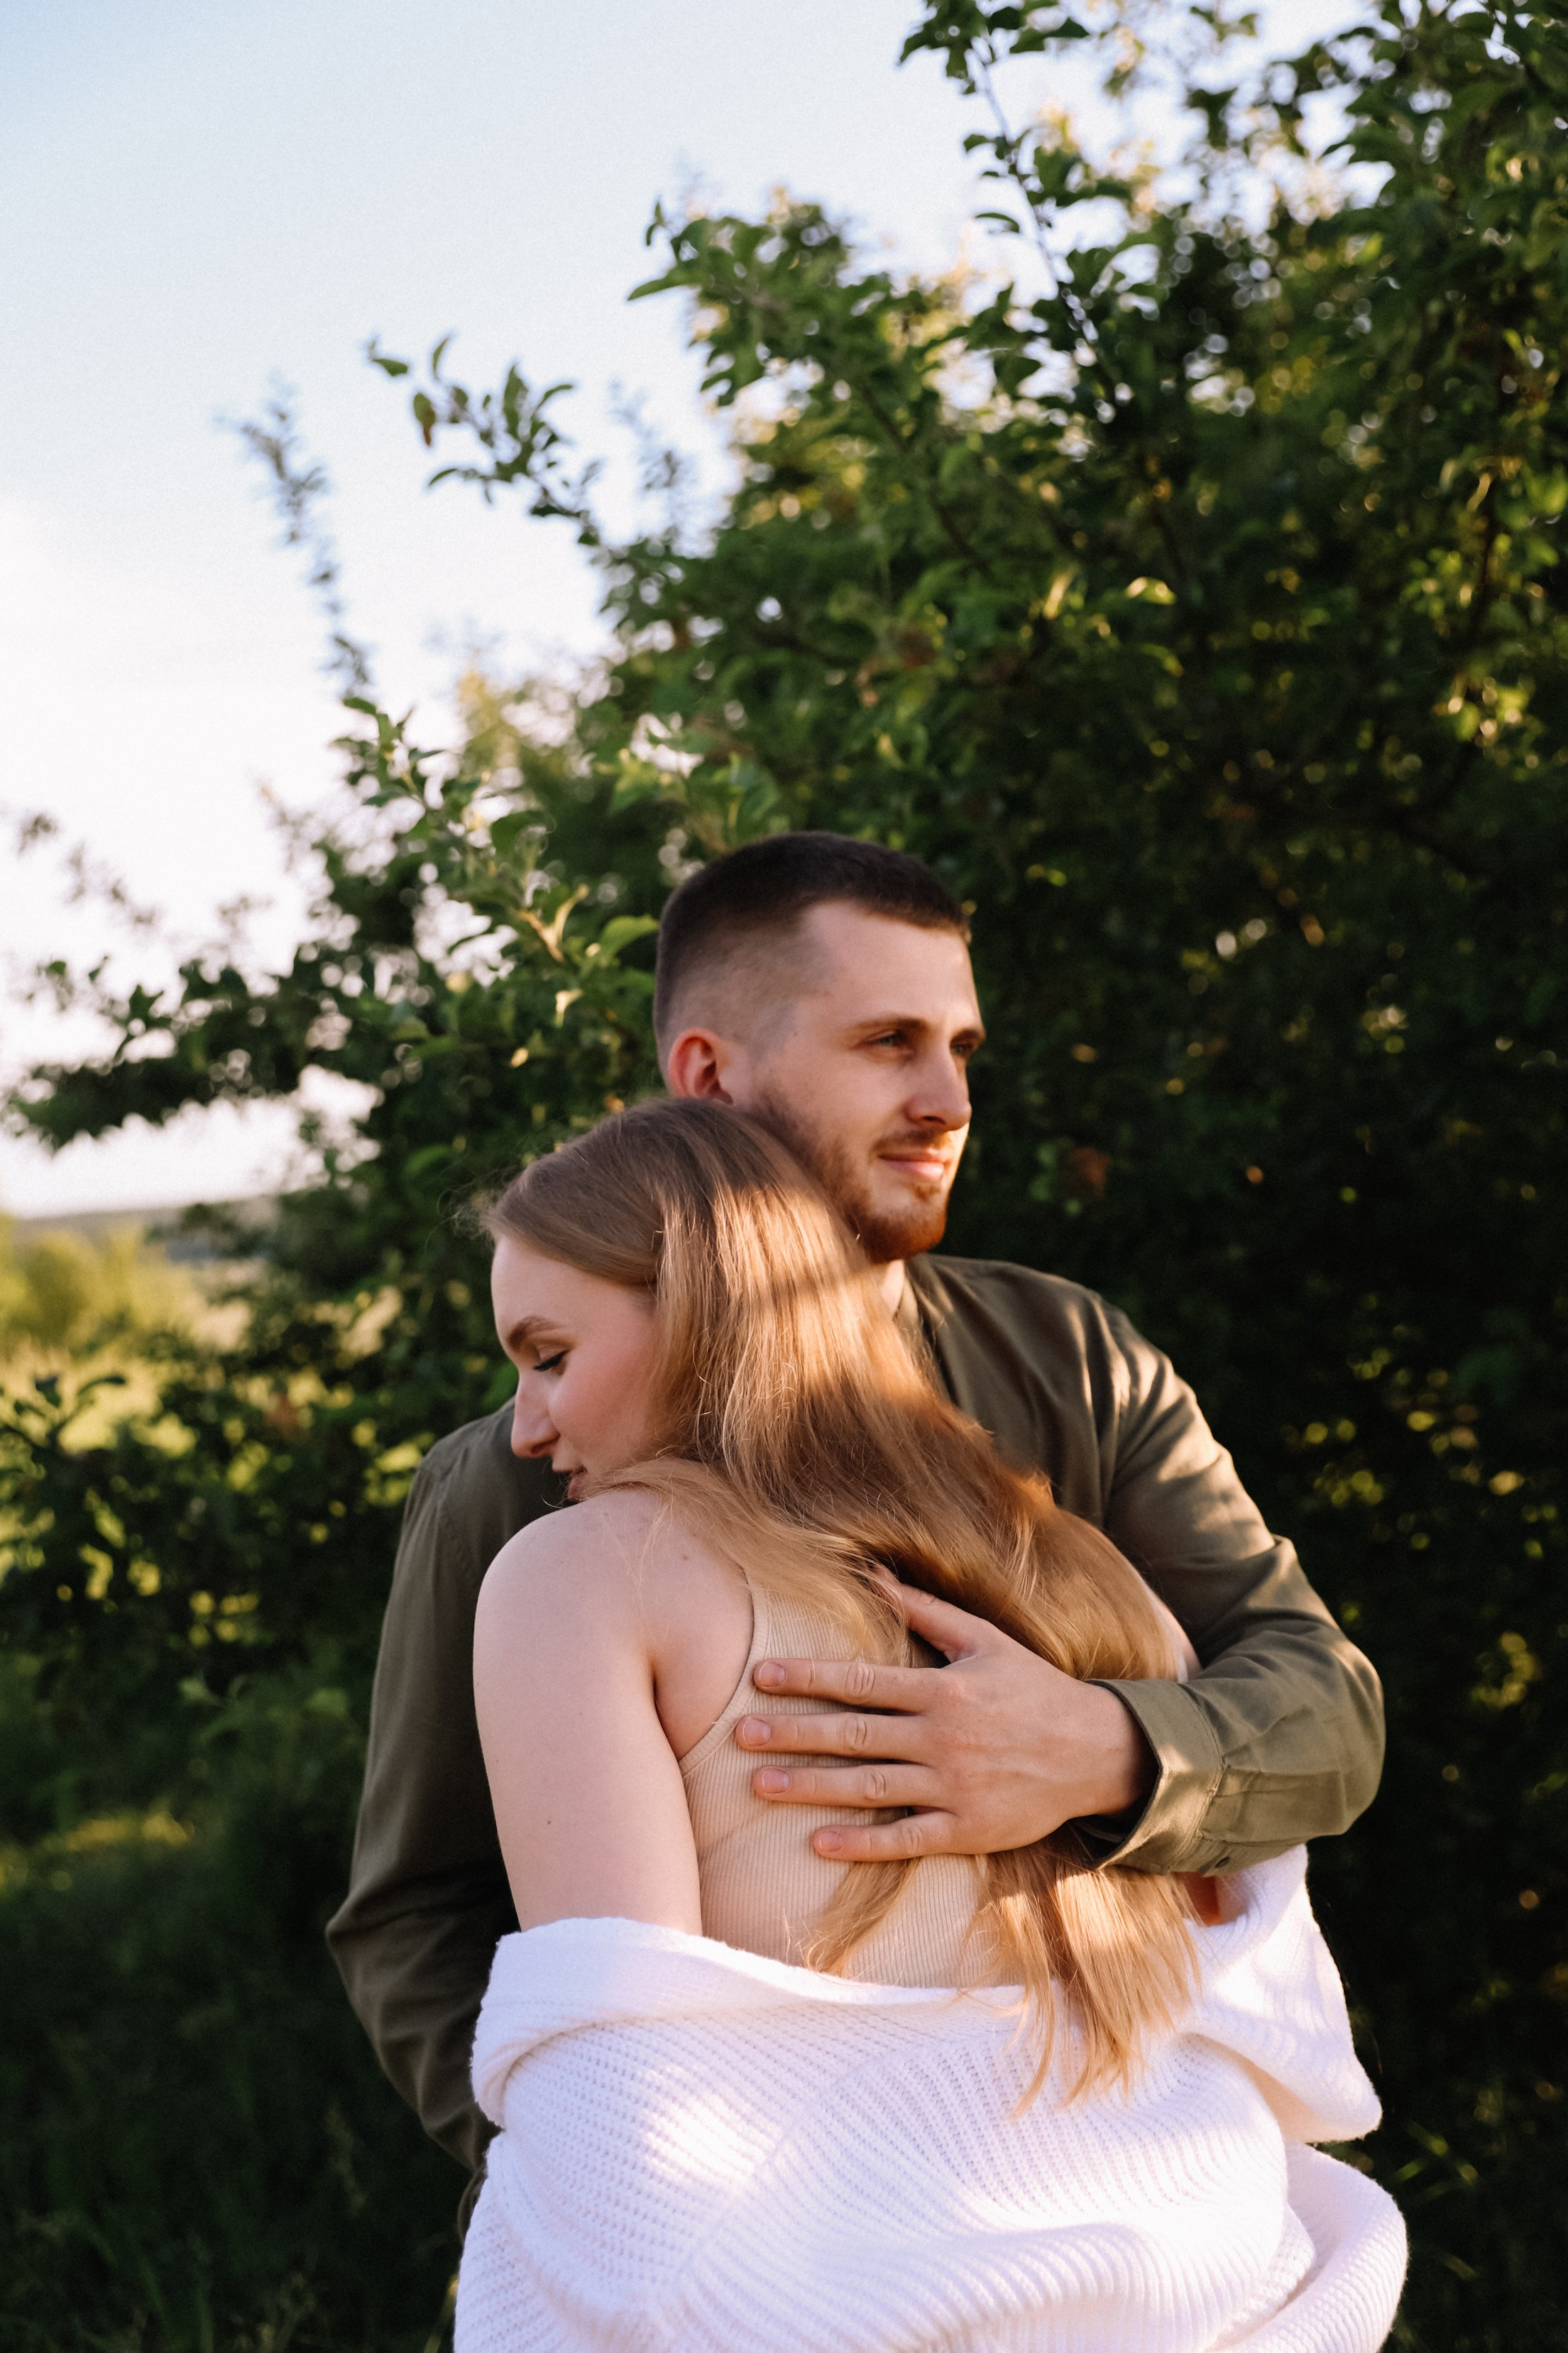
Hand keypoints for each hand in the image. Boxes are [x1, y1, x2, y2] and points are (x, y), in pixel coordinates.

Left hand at [735, 1579, 1154, 1861]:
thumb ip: (923, 1610)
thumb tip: (870, 1572)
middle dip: (793, 1732)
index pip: (861, 1681)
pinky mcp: (967, 1829)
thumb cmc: (1033, 1689)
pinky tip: (818, 1844)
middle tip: (740, 1733)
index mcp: (943, 1688)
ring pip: (868, 1787)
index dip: (807, 1678)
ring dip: (811, 1787)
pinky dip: (862, 1844)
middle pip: (854, 1735)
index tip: (759, 1677)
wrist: (1096, 1752)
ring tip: (760, 1784)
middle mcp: (943, 1736)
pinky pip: (905, 1839)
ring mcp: (953, 1786)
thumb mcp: (984, 1639)